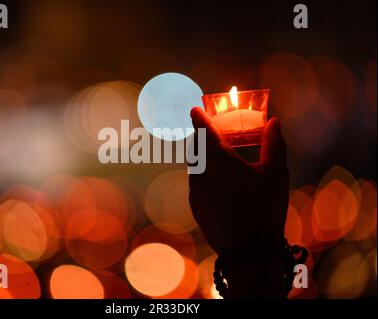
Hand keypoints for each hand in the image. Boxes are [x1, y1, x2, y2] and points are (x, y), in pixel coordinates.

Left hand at [188, 107, 288, 255]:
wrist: (249, 251)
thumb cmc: (264, 208)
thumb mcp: (275, 173)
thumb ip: (274, 143)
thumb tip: (274, 122)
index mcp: (218, 160)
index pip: (202, 130)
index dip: (198, 117)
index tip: (194, 109)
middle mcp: (200, 173)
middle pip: (196, 148)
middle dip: (203, 138)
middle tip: (215, 133)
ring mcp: (194, 192)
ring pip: (196, 167)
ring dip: (204, 158)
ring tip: (222, 159)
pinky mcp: (195, 207)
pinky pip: (197, 183)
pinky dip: (205, 176)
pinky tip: (222, 185)